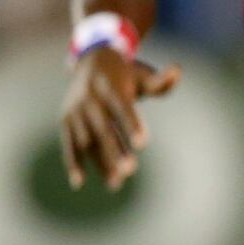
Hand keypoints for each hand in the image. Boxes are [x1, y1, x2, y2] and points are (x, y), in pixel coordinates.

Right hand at [58, 45, 180, 189]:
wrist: (91, 60)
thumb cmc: (126, 73)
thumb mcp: (143, 74)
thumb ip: (161, 80)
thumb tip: (178, 71)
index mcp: (111, 85)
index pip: (122, 106)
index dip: (132, 124)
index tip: (143, 144)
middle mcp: (90, 98)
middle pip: (103, 127)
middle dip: (115, 150)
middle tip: (130, 171)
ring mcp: (75, 110)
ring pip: (87, 140)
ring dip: (99, 161)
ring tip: (116, 184)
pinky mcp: (66, 121)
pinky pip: (69, 144)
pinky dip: (72, 162)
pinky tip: (79, 183)